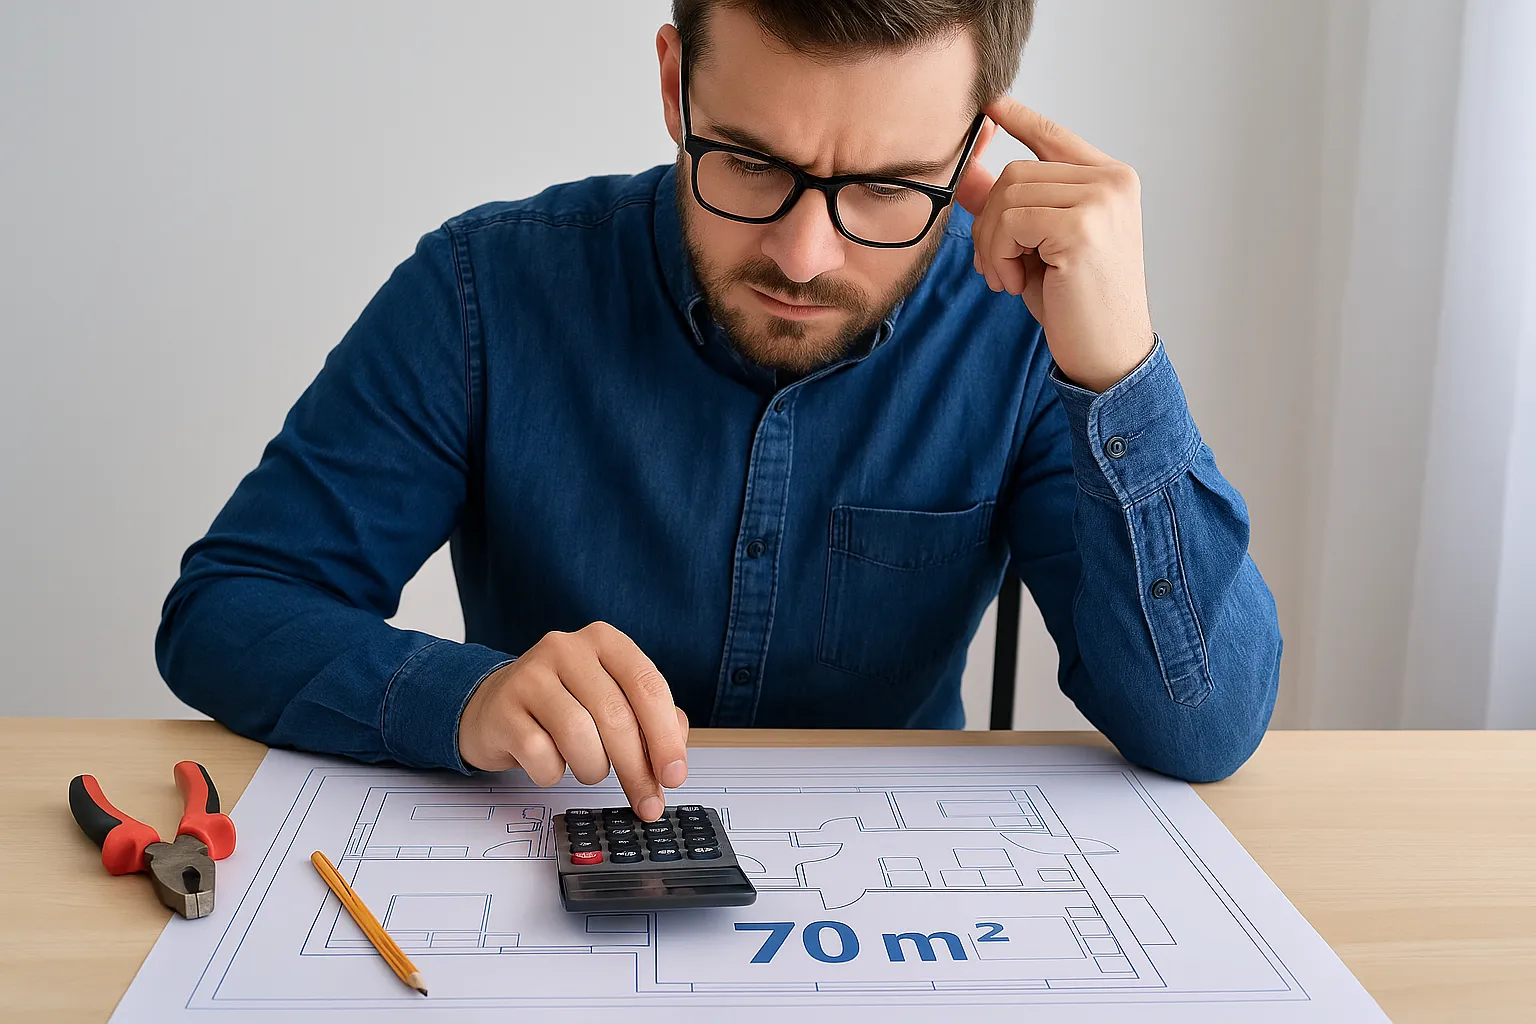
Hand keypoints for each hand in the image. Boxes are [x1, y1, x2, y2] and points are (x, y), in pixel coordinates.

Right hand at [458, 622, 689, 820]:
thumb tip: (672, 761)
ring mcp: (529, 676)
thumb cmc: (566, 705)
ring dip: (592, 769)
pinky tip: (550, 761)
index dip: (666, 736)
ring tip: (587, 766)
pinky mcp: (502, 709)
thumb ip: (652, 722)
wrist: (493, 706)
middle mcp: (566, 648)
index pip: (647, 686)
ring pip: (580, 737)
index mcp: (604, 640)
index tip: (674, 776)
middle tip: (647, 802)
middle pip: (615, 716)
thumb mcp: (613, 699)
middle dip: (637, 769)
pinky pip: (541, 756)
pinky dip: (554, 772)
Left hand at [957, 96, 1154, 392]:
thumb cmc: (1075, 303)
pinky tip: (1018, 284)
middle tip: (998, 269)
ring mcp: (1101, 199)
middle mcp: (1111, 181)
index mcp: (1109, 181)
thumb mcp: (1035, 246)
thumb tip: (965, 174)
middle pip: (1015, 171)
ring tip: (1008, 279)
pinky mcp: (1084, 225)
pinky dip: (1001, 256)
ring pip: (1008, 195)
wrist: (1107, 353)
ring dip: (993, 245)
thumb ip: (1008, 206)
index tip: (990, 104)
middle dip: (990, 223)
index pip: (1055, 136)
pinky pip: (1011, 221)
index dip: (1019, 119)